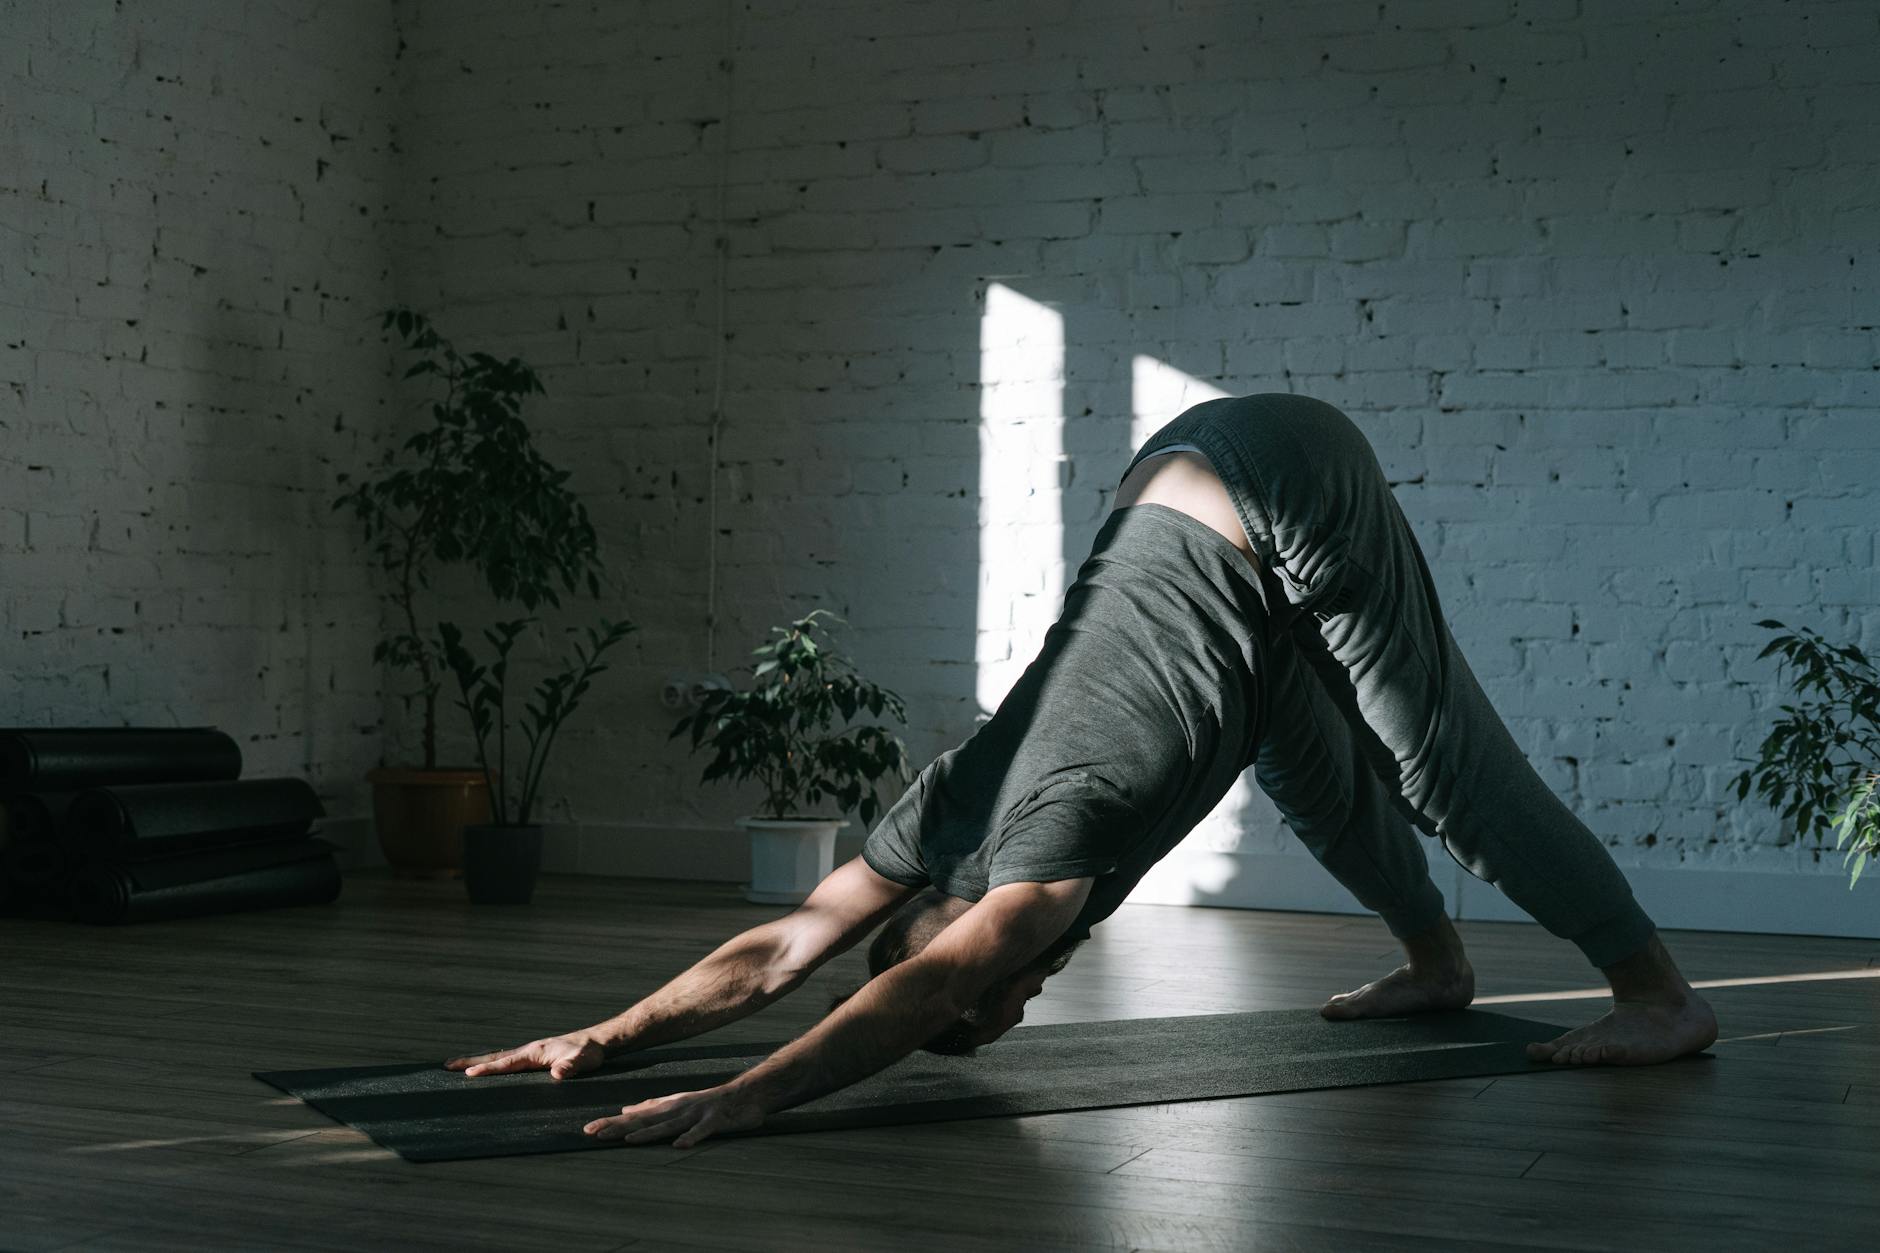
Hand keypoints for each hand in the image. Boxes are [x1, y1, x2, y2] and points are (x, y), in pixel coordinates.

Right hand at [446, 1033, 603, 1080]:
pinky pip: (508, 1062)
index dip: (488, 1070)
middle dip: (471, 1062)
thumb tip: (557, 1074)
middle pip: (495, 1057)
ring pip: (499, 1059)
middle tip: (447, 1066)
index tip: (468, 1074)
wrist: (596, 1042)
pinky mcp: (534, 1058)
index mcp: (535, 1052)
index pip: (506, 1063)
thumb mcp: (582, 1061)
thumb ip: (570, 1067)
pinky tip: (487, 1071)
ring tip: (457, 1068)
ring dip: (479, 1063)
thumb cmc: (589, 1053)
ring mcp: (530, 1053)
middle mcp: (528, 1051)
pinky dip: (493, 1065)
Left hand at [583, 1081, 765, 1148]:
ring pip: (668, 1125)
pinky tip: (679, 1145)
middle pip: (644, 1120)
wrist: (746, 1094)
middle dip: (618, 1127)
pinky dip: (691, 1136)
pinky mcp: (715, 1120)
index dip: (611, 1123)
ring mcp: (696, 1114)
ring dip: (648, 1133)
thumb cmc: (709, 1102)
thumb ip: (652, 1107)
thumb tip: (624, 1110)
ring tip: (628, 1140)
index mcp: (667, 1107)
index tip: (587, 1130)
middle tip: (593, 1134)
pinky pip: (702, 1131)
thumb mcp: (677, 1103)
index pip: (634, 1117)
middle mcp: (677, 1108)